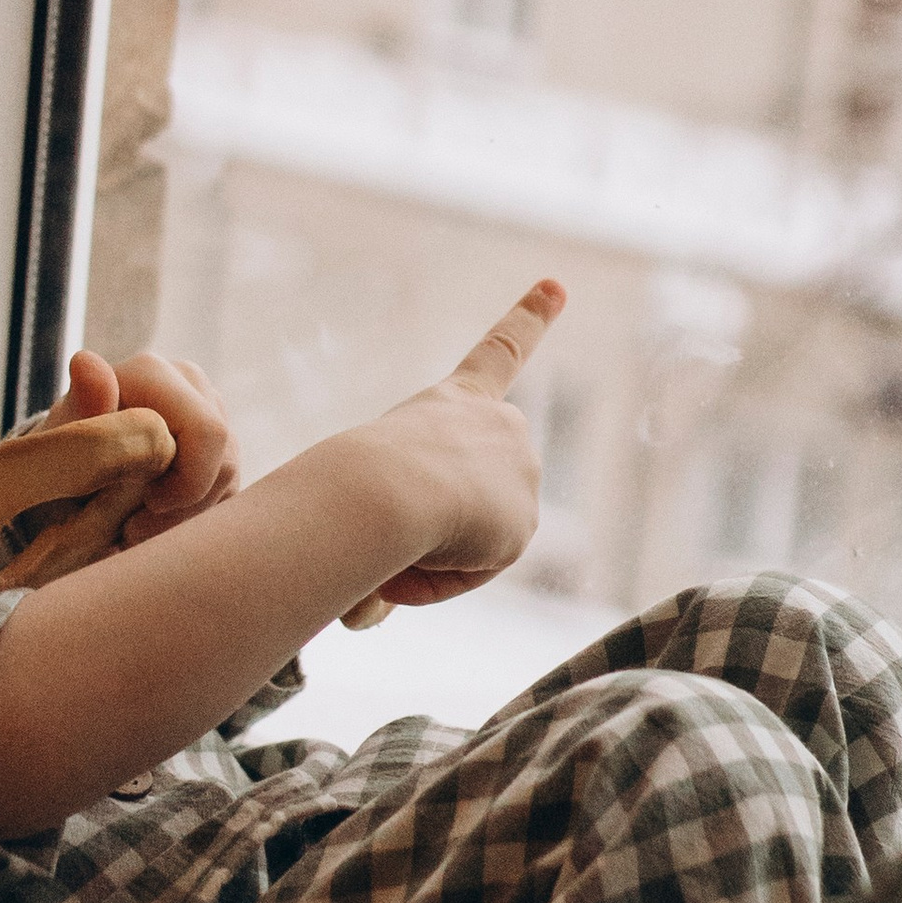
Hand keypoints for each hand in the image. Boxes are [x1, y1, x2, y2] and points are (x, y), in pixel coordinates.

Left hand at [47, 348, 237, 540]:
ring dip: (184, 517)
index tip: (143, 505)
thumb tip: (86, 363)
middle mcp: (191, 383)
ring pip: (228, 480)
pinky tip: (154, 521)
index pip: (207, 433)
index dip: (186, 483)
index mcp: (154, 373)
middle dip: (184, 507)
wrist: (68, 468)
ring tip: (136, 527)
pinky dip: (192, 516)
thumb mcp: (60, 439)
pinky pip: (227, 490)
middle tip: (134, 529)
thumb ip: (80, 406)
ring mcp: (211, 412)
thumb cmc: (62, 456)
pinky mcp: (221, 444)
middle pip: (224, 460)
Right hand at [350, 281, 561, 607]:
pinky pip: (487, 560)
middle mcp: (498, 423)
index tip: (559, 284)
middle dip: (433, 530)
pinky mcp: (524, 513)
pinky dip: (448, 575)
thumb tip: (361, 618)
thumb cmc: (342, 494)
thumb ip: (363, 556)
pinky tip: (439, 538)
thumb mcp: (352, 507)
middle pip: (470, 505)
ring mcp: (518, 466)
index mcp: (453, 403)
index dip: (529, 316)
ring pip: (469, 544)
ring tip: (404, 532)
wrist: (377, 489)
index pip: (497, 355)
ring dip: (430, 557)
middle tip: (385, 522)